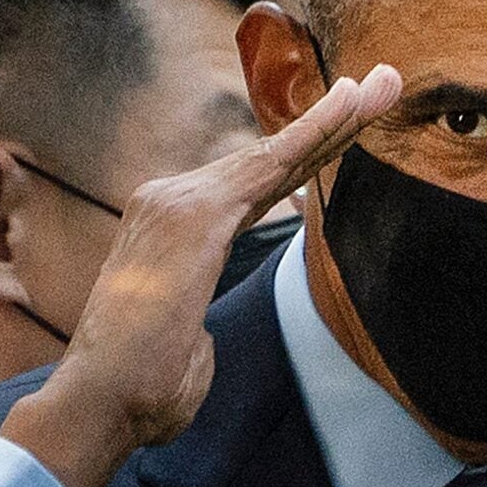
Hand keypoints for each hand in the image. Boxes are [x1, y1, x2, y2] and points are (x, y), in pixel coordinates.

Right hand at [1, 64, 401, 486]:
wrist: (99, 404)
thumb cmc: (142, 392)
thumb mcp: (183, 348)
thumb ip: (195, 329)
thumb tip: (197, 339)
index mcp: (178, 231)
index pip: (258, 184)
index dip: (308, 153)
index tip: (350, 123)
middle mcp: (172, 202)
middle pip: (272, 158)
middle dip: (333, 121)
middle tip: (386, 82)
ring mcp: (178, 202)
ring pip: (275, 154)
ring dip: (333, 118)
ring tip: (383, 84)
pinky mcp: (195, 215)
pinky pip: (269, 166)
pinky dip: (312, 133)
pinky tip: (348, 107)